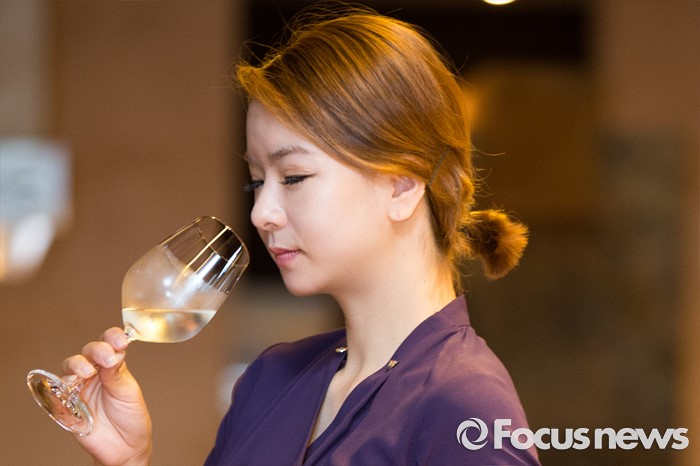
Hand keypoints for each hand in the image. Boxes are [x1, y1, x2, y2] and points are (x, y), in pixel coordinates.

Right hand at [61, 328, 151, 465]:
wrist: (125, 448)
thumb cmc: (131, 417)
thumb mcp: (128, 393)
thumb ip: (117, 374)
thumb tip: (111, 353)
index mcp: (114, 365)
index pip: (110, 342)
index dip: (112, 337)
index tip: (120, 341)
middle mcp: (95, 373)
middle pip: (88, 352)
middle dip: (96, 350)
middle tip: (106, 357)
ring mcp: (80, 387)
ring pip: (70, 367)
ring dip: (76, 365)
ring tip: (86, 372)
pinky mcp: (67, 404)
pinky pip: (57, 392)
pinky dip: (60, 387)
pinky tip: (69, 387)